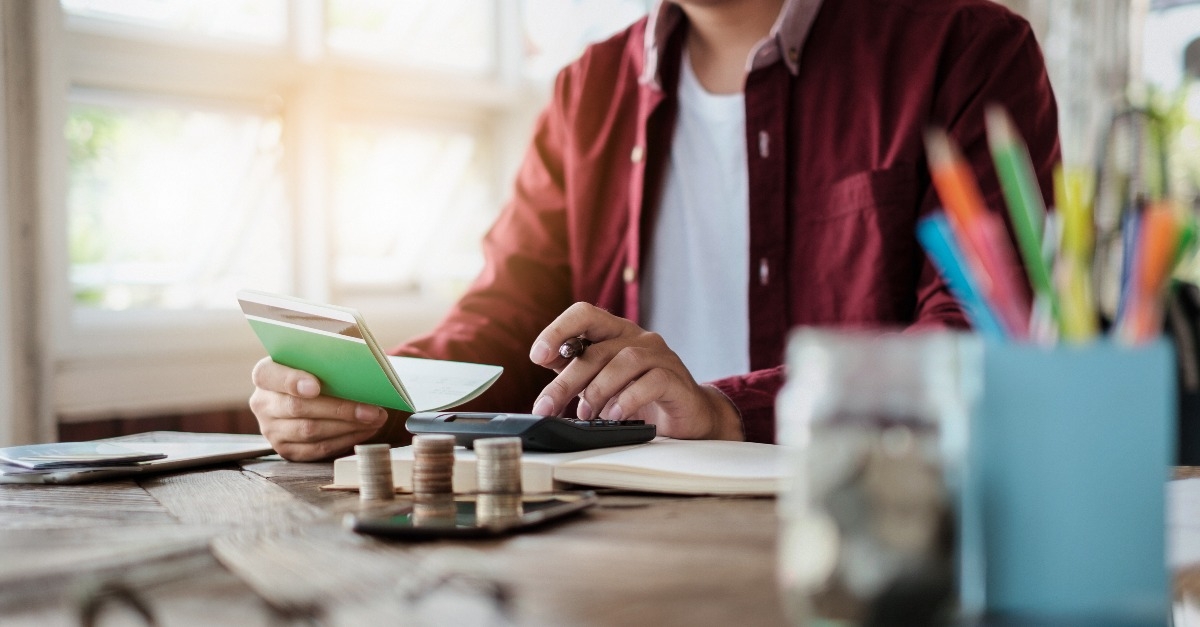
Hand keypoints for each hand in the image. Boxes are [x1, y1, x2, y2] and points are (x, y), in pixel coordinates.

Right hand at [248, 357, 388, 460]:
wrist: (303, 396)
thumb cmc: (315, 372)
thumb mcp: (314, 360)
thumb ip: (328, 359)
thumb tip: (366, 360)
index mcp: (265, 375)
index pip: (268, 375)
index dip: (291, 381)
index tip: (315, 386)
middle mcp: (263, 403)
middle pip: (298, 407)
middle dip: (339, 409)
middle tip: (370, 409)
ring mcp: (272, 430)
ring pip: (310, 431)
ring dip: (347, 426)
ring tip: (374, 419)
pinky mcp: (286, 450)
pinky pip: (317, 449)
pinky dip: (344, 440)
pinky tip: (364, 430)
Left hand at [528, 303, 743, 440]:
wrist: (687, 418)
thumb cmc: (641, 396)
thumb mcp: (602, 381)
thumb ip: (576, 369)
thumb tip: (543, 361)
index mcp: (615, 332)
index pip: (584, 313)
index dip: (558, 329)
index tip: (537, 356)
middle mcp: (638, 338)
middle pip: (596, 349)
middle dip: (566, 381)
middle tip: (547, 406)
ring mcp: (660, 356)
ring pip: (623, 362)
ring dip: (597, 391)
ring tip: (586, 415)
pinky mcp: (676, 379)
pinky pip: (651, 381)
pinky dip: (628, 399)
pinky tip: (615, 416)